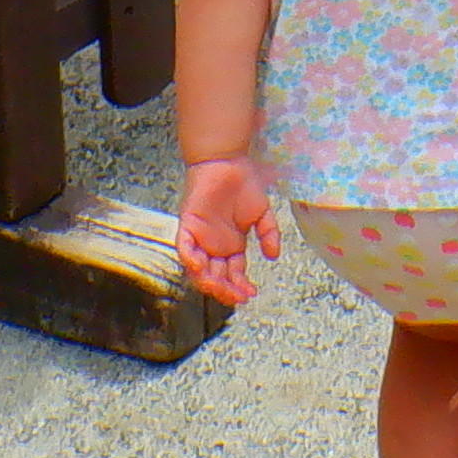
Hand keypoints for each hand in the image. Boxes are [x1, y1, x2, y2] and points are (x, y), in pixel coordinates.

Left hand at [175, 157, 280, 308]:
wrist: (228, 160)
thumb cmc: (243, 184)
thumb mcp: (263, 214)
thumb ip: (269, 234)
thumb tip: (274, 256)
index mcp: (230, 246)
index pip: (232, 274)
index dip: (239, 287)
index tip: (250, 294)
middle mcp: (213, 246)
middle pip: (216, 277)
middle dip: (226, 290)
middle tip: (237, 296)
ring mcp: (199, 237)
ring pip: (199, 269)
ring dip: (209, 282)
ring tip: (222, 288)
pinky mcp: (187, 225)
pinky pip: (184, 248)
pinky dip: (190, 260)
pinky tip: (201, 268)